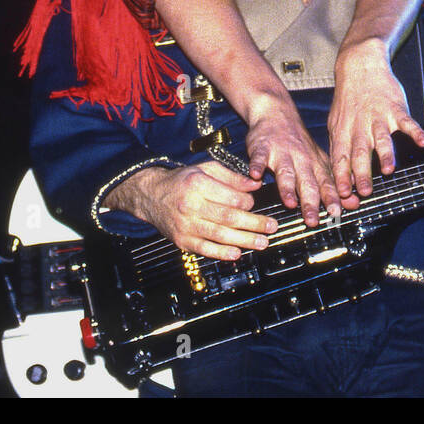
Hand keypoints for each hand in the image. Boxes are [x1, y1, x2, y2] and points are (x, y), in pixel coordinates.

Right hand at [108, 161, 276, 261]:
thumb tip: (255, 185)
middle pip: (228, 217)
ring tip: (262, 242)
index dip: (248, 202)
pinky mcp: (182, 240)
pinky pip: (205, 249)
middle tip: (271, 227)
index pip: (230, 196)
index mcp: (198, 185)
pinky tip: (237, 253)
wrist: (151, 195)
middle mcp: (191, 205)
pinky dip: (222, 253)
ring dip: (245, 240)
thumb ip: (232, 177)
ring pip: (220, 235)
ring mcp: (186, 225)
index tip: (255, 203)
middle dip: (254, 224)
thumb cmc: (181, 181)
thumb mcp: (205, 169)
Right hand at [243, 93, 340, 226]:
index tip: (336, 213)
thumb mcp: (319, 162)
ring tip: (290, 202)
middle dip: (311, 202)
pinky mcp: (262, 147)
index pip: (326, 184)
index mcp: (315, 165)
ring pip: (285, 172)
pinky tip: (255, 175)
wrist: (276, 113)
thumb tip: (353, 204)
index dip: (331, 199)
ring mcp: (281, 153)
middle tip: (313, 220)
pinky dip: (257, 166)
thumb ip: (332, 185)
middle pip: (307, 183)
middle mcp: (301, 160)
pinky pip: (259, 158)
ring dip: (288, 188)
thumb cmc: (298, 144)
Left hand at [328, 38, 423, 203]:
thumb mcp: (336, 123)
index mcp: (343, 132)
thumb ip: (339, 149)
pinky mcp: (395, 108)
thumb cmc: (348, 100)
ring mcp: (378, 117)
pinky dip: (415, 131)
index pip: (340, 158)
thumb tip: (338, 176)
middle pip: (360, 152)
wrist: (360, 66)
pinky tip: (423, 142)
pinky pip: (406, 121)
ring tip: (388, 170)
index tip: (342, 194)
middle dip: (361, 172)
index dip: (341, 176)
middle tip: (364, 191)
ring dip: (385, 154)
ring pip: (381, 138)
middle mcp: (360, 126)